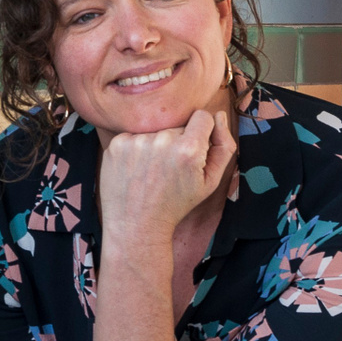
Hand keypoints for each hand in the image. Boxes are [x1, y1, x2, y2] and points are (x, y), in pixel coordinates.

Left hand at [97, 107, 236, 248]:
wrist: (137, 225)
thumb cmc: (176, 204)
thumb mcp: (210, 182)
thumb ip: (223, 147)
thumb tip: (219, 115)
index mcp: (189, 150)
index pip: (202, 116)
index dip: (202, 132)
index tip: (194, 150)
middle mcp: (162, 141)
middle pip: (178, 125)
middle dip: (178, 141)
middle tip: (171, 169)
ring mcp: (137, 141)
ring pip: (156, 130)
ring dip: (157, 145)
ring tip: (153, 171)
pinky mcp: (118, 144)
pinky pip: (135, 135)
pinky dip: (137, 149)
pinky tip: (137, 170)